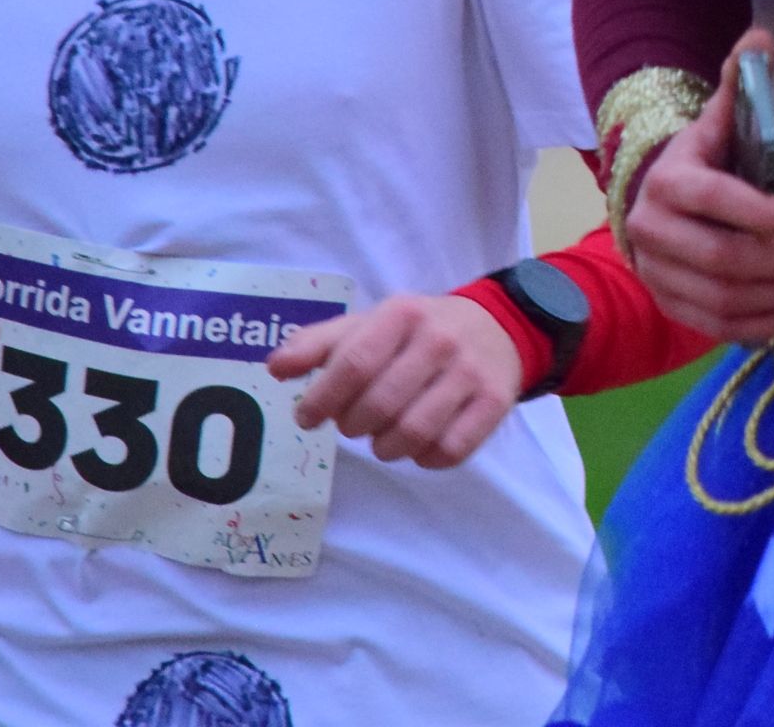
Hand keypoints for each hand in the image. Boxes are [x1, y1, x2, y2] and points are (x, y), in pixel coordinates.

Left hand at [267, 293, 522, 469]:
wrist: (498, 326)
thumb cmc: (418, 331)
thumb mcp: (370, 324)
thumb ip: (318, 344)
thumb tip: (275, 368)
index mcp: (402, 314)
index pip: (353, 364)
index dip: (321, 399)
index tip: (306, 418)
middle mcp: (440, 340)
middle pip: (379, 406)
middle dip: (353, 426)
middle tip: (352, 424)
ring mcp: (471, 372)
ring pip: (413, 434)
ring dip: (386, 447)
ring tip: (382, 436)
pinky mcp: (496, 402)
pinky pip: (450, 451)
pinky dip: (425, 458)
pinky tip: (419, 443)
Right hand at [625, 37, 773, 347]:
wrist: (653, 204)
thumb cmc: (700, 164)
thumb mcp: (717, 124)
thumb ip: (739, 84)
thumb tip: (762, 37)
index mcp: (669, 180)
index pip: (714, 199)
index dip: (760, 214)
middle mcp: (651, 229)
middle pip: (720, 257)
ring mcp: (656, 272)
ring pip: (717, 297)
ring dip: (770, 296)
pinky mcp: (667, 303)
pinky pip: (710, 325)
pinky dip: (752, 325)